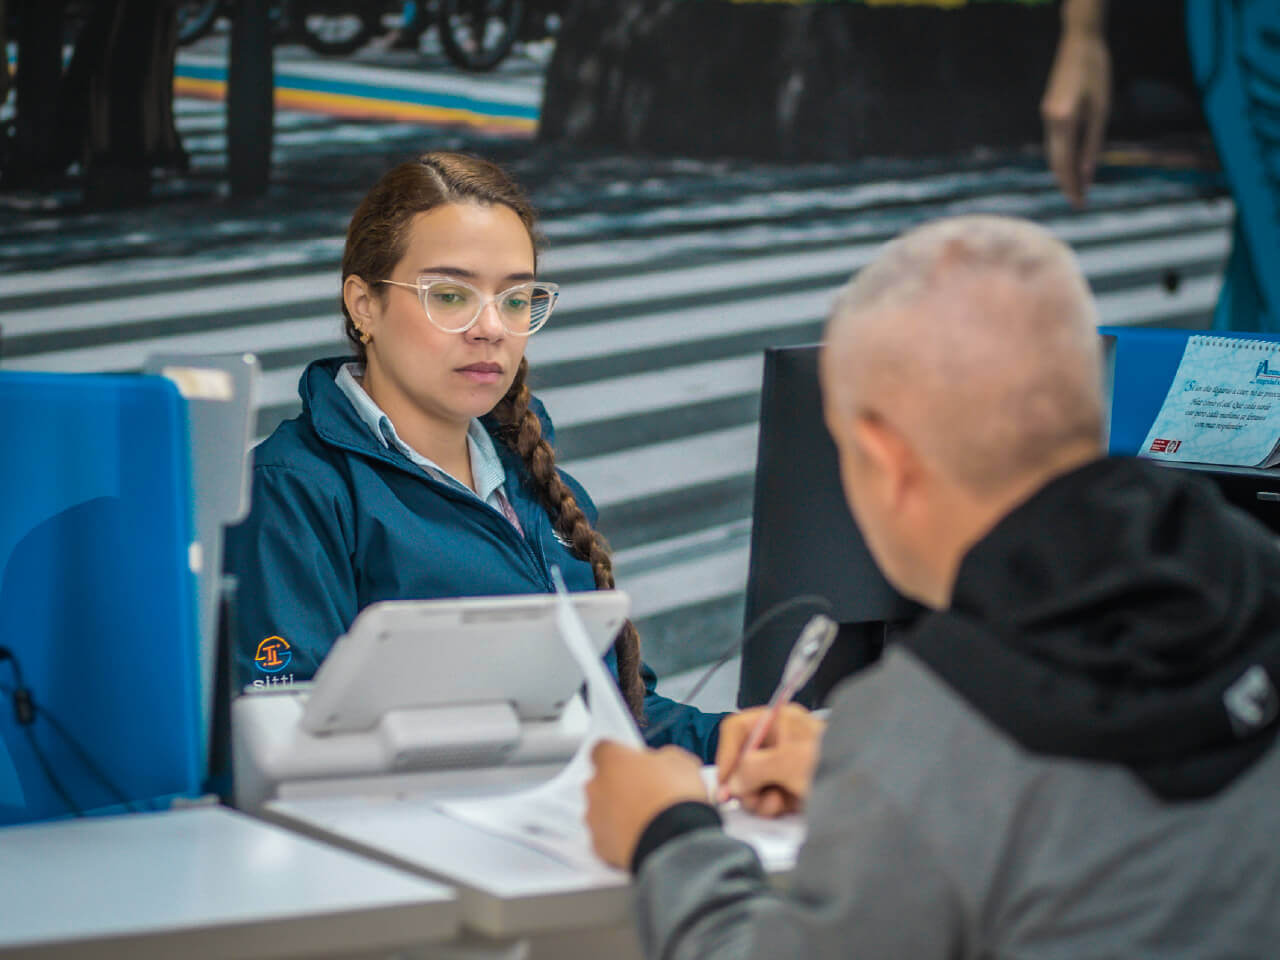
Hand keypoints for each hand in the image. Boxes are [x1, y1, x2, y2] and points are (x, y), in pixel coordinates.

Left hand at [585, 740, 709, 868]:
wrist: (674, 841)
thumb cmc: (675, 799)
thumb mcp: (681, 761)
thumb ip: (663, 755)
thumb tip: (662, 760)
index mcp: (612, 759)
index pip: (603, 748)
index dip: (621, 756)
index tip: (635, 763)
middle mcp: (596, 787)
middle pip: (601, 782)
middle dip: (619, 786)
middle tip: (645, 793)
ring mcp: (594, 818)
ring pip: (601, 811)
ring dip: (617, 813)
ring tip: (646, 820)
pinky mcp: (599, 846)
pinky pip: (606, 837)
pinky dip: (618, 838)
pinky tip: (640, 838)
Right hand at [715, 704, 824, 817]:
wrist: (866, 796)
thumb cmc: (831, 765)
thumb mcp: (788, 763)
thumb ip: (752, 770)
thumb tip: (731, 785)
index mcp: (779, 720)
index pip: (736, 729)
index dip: (725, 754)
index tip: (724, 783)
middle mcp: (779, 740)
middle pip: (740, 761)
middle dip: (744, 783)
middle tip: (752, 798)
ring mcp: (784, 766)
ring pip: (750, 784)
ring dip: (758, 798)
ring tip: (777, 802)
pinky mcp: (790, 789)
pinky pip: (765, 798)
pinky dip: (771, 806)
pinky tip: (786, 806)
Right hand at [1040, 26, 1110, 207]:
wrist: (1079, 44)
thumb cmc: (1096, 73)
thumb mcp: (1101, 110)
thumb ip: (1092, 144)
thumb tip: (1087, 175)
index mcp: (1063, 121)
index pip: (1065, 163)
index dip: (1072, 185)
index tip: (1080, 204)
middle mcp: (1049, 122)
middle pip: (1054, 162)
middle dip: (1065, 183)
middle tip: (1078, 202)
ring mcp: (1046, 117)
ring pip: (1052, 154)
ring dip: (1062, 172)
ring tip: (1076, 188)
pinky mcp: (1048, 112)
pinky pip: (1053, 142)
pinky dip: (1061, 158)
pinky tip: (1071, 164)